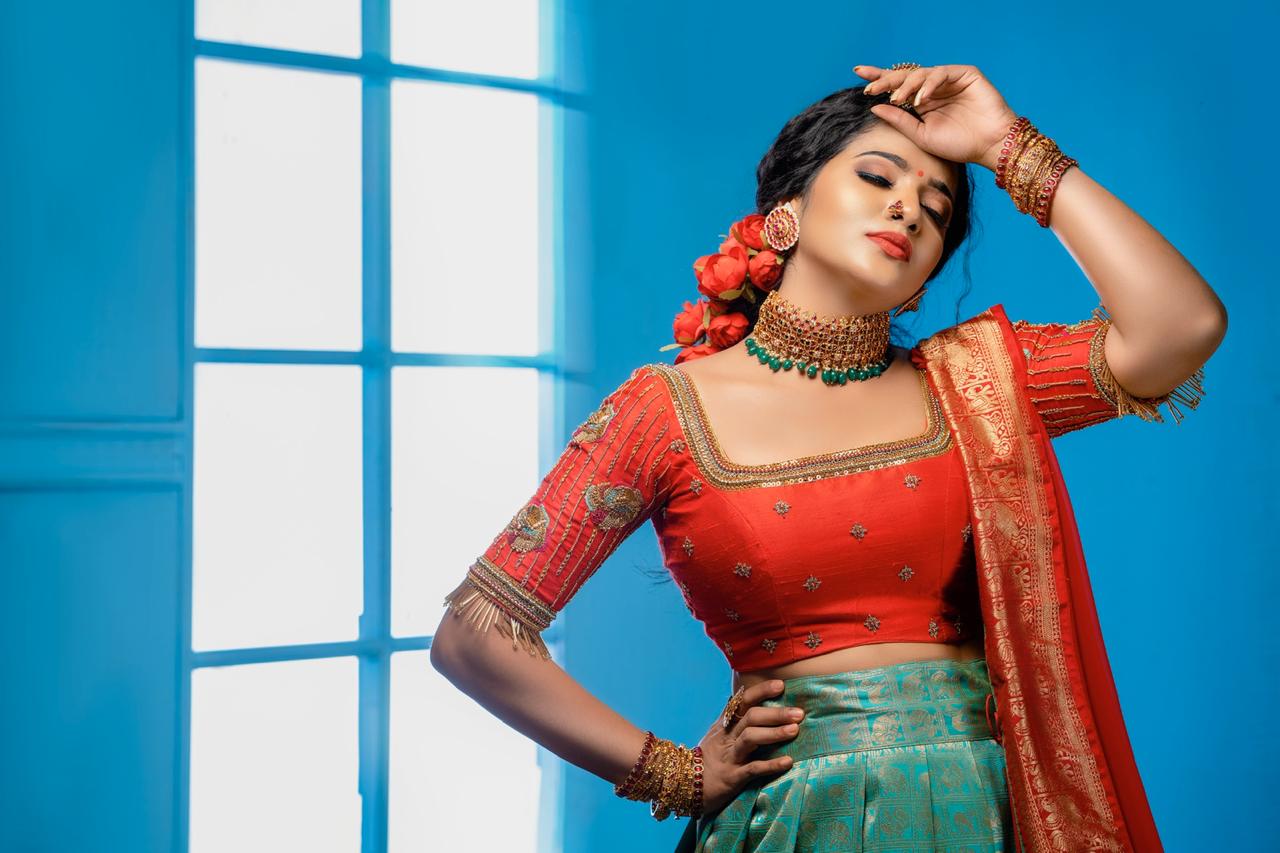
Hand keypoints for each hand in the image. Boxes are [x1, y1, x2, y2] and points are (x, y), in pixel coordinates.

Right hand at [696, 680, 803, 816]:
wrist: (684, 785)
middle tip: (799, 713)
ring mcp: (728, 756)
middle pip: (750, 718)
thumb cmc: (707, 759)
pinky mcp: (731, 777)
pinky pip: (752, 769)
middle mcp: (726, 737)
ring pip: (750, 738)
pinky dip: (770, 765)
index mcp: (724, 725)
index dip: (761, 691)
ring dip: (774, 733)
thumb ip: (732, 719)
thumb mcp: (717, 734)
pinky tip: (788, 762)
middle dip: (776, 713)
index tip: (781, 685)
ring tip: (795, 730)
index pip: (742, 701)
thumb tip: (746, 697)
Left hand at [853, 64, 1018, 171]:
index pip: (897, 86)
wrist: (988, 147)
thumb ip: (899, 121)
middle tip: (870, 89)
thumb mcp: (921, 135)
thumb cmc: (958, 145)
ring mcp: (949, 80)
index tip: (859, 76)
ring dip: (906, 85)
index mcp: (922, 102)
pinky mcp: (966, 74)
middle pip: (905, 76)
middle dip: (886, 80)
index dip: (879, 79)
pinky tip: (921, 98)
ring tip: (898, 99)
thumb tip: (875, 107)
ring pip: (921, 73)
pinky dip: (929, 84)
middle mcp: (933, 89)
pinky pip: (941, 73)